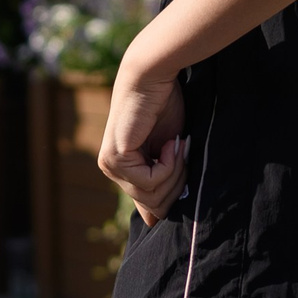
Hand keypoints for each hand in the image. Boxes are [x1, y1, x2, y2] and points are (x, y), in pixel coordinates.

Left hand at [99, 46, 188, 226]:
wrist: (152, 75)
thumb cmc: (165, 104)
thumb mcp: (170, 149)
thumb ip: (164, 179)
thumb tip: (155, 222)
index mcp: (124, 168)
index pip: (147, 205)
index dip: (171, 198)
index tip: (186, 177)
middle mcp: (113, 169)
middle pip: (155, 205)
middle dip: (178, 181)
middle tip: (183, 149)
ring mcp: (110, 166)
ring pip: (153, 196)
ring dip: (175, 171)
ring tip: (176, 143)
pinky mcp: (115, 159)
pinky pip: (150, 182)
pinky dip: (168, 164)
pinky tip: (168, 141)